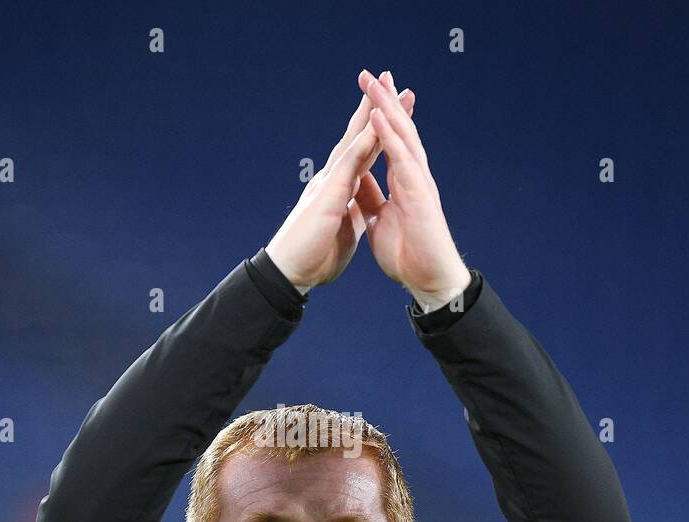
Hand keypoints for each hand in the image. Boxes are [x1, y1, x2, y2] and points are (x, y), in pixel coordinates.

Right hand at [265, 71, 415, 292]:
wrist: (290, 274)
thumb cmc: (313, 257)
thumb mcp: (343, 231)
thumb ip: (351, 215)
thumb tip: (360, 211)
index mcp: (340, 189)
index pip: (365, 153)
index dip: (381, 131)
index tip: (397, 110)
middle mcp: (333, 179)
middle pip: (360, 137)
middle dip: (376, 109)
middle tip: (391, 80)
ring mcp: (329, 183)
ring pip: (354, 141)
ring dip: (370, 115)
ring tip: (384, 89)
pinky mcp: (328, 195)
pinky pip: (349, 163)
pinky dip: (363, 143)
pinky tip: (376, 125)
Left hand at [355, 68, 471, 312]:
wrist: (428, 281)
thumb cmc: (409, 254)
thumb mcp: (379, 220)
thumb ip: (371, 197)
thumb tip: (359, 180)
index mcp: (401, 183)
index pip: (387, 143)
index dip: (377, 119)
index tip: (366, 94)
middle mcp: (412, 177)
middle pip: (398, 131)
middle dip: (385, 102)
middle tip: (372, 73)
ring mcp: (418, 183)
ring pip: (403, 137)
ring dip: (388, 108)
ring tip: (376, 82)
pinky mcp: (420, 195)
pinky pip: (403, 160)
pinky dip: (391, 137)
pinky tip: (380, 117)